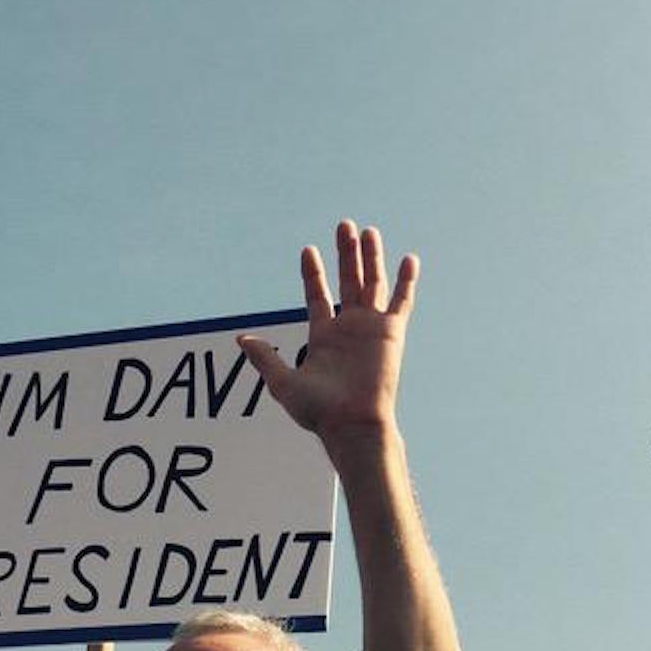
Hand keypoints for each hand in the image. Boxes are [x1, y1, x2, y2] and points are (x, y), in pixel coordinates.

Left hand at [237, 221, 414, 452]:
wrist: (352, 425)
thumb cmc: (319, 412)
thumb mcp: (283, 383)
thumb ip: (265, 358)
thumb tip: (242, 338)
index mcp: (324, 337)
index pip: (317, 296)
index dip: (313, 273)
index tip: (308, 250)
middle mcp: (349, 329)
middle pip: (348, 281)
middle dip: (345, 253)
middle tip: (344, 224)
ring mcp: (371, 329)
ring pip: (372, 284)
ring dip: (371, 257)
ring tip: (368, 230)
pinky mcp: (391, 333)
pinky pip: (402, 302)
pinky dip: (407, 281)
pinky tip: (409, 258)